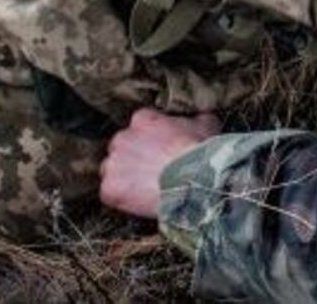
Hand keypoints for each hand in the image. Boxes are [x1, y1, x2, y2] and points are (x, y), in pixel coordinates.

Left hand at [99, 108, 220, 219]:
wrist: (192, 181)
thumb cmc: (199, 152)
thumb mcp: (206, 125)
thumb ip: (197, 118)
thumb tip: (203, 116)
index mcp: (143, 120)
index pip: (140, 124)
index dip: (151, 137)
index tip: (161, 147)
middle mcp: (123, 138)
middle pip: (121, 146)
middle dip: (133, 156)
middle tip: (151, 168)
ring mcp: (114, 164)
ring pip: (113, 169)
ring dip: (124, 176)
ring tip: (144, 186)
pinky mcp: (110, 188)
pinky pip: (110, 192)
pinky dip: (122, 197)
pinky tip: (139, 200)